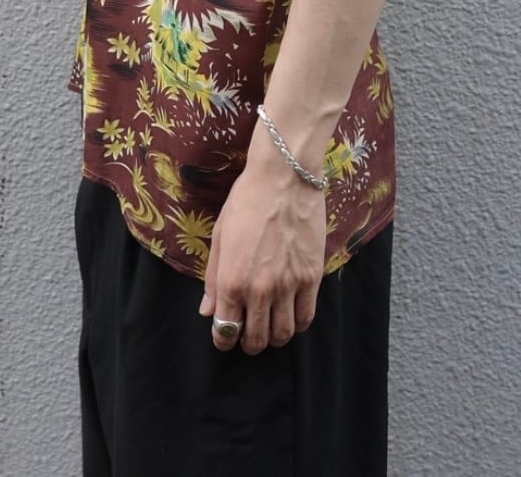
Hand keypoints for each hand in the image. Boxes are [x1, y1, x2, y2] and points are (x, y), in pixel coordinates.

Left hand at [198, 146, 325, 353]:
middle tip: (249, 335)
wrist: (283, 177)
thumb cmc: (246, 201)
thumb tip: (207, 311)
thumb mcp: (220, 236)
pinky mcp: (312, 277)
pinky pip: (306, 317)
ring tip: (270, 327)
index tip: (225, 337)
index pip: (226, 331)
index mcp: (232, 281)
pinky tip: (290, 316)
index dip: (223, 340)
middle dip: (249, 344)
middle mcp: (260, 290)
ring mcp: (289, 285)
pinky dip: (297, 324)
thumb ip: (213, 279)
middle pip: (256, 340)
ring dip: (274, 338)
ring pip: (282, 335)